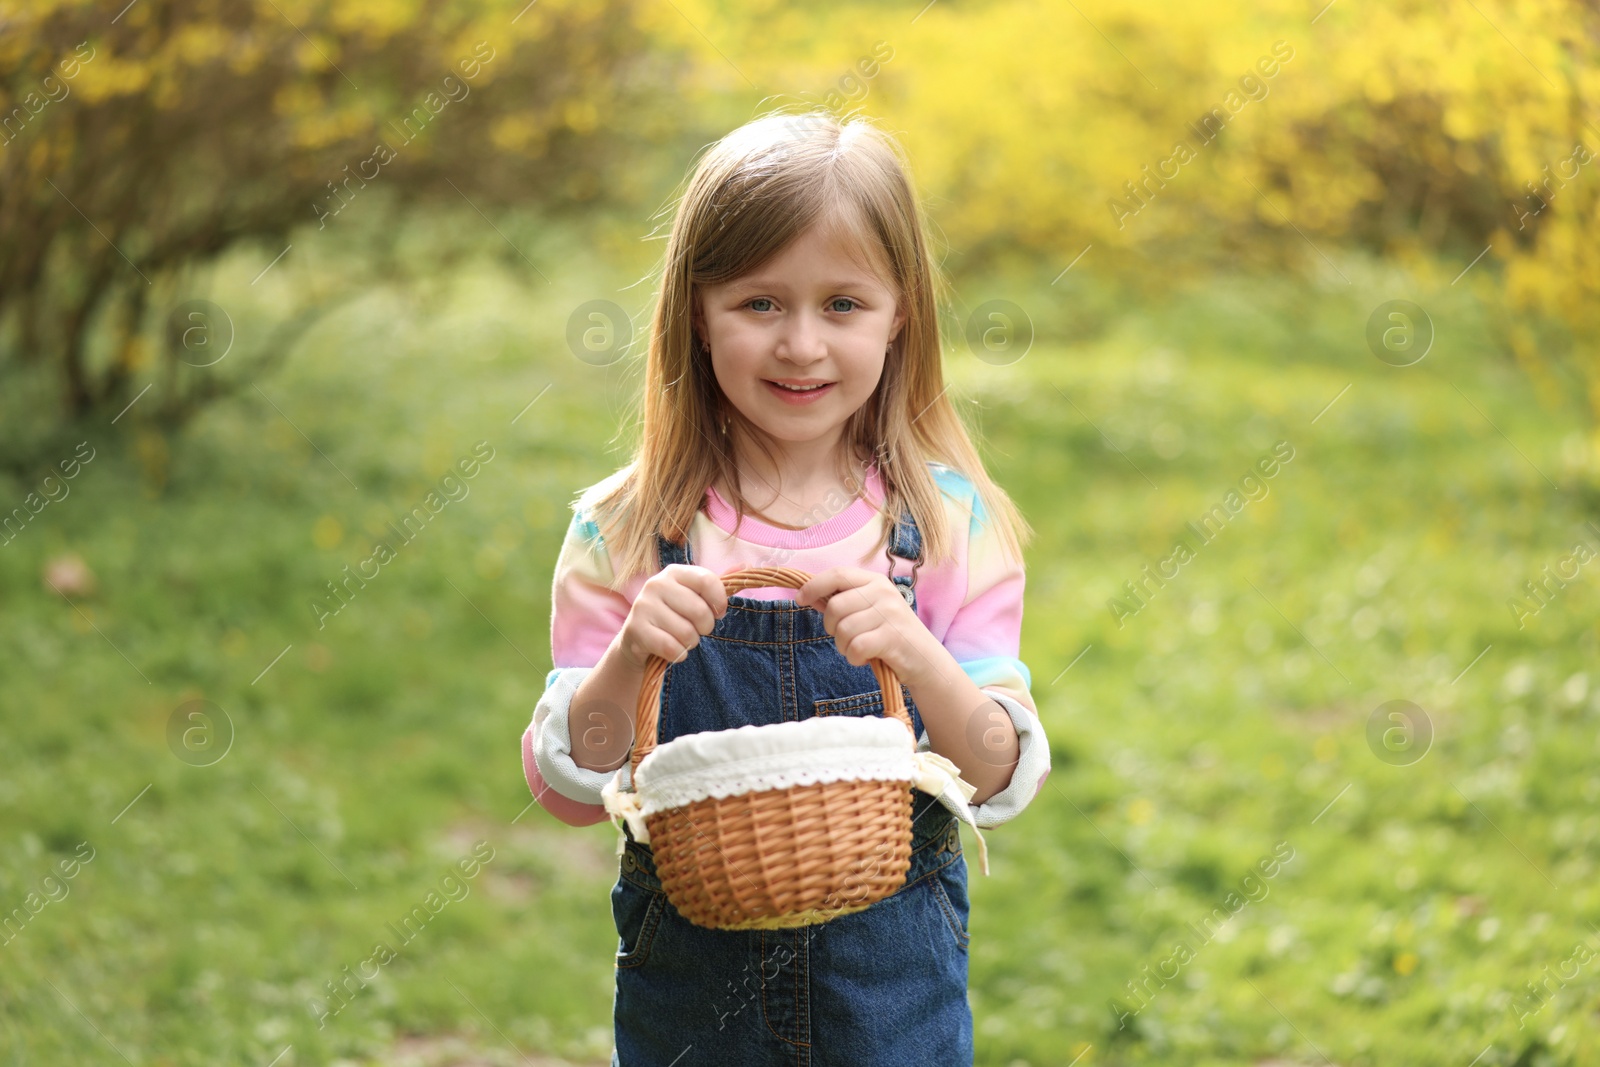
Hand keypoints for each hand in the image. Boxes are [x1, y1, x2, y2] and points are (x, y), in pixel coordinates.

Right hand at [614, 564, 727, 671]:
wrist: (638, 637)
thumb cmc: (673, 614)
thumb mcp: (693, 595)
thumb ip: (717, 583)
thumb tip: (745, 566)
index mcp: (674, 572)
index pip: (708, 581)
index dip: (719, 601)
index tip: (718, 612)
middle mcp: (656, 584)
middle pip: (700, 611)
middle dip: (705, 627)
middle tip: (696, 629)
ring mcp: (643, 606)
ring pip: (686, 633)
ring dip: (690, 642)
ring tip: (681, 637)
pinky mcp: (636, 630)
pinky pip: (672, 648)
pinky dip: (678, 654)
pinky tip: (672, 649)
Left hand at [795, 566, 938, 684]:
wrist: (927, 662)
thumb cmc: (892, 637)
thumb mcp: (870, 612)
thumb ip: (844, 602)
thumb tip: (809, 595)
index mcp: (876, 582)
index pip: (837, 574)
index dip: (814, 585)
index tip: (800, 598)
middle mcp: (883, 593)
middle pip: (835, 606)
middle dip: (832, 628)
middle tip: (846, 638)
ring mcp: (890, 614)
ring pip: (843, 630)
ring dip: (844, 647)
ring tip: (859, 649)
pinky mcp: (892, 637)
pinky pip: (855, 647)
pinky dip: (854, 658)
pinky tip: (866, 658)